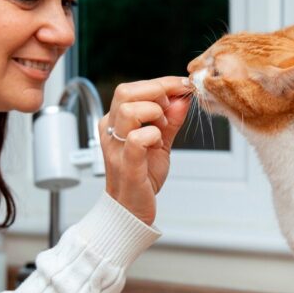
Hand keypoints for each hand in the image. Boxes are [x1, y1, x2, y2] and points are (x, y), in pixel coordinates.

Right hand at [99, 76, 191, 225]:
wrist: (131, 209)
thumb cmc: (141, 176)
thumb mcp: (160, 142)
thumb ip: (170, 119)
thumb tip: (182, 98)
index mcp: (115, 121)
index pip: (132, 88)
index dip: (161, 83)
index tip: (183, 85)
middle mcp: (110, 130)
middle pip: (126, 92)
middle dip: (157, 92)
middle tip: (171, 108)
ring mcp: (116, 146)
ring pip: (130, 110)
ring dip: (154, 113)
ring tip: (162, 128)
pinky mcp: (126, 163)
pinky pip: (137, 139)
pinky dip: (154, 135)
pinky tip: (158, 144)